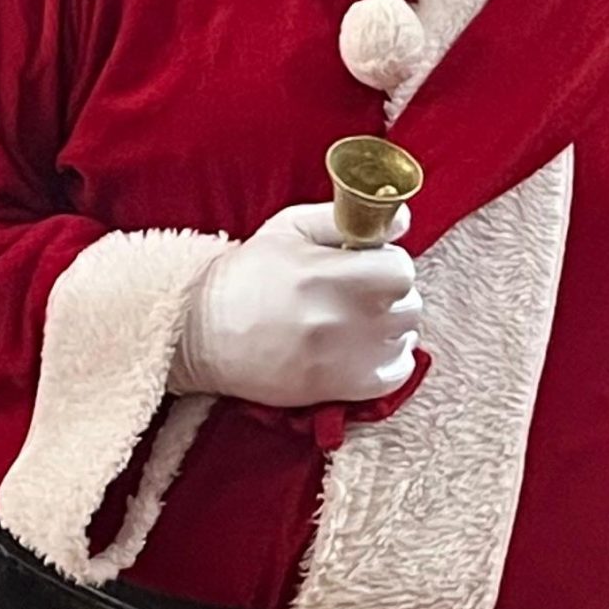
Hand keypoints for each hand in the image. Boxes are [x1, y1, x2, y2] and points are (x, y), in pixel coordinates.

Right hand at [169, 200, 421, 409]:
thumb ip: (344, 219)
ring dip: (391, 326)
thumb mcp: (288, 229)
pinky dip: (393, 361)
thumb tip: (401, 221)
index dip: (389, 263)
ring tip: (362, 320)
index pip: (401, 269)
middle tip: (364, 292)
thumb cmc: (246, 275)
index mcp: (326, 274)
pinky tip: (370, 347)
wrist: (201, 333)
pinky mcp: (337, 388)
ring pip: (404, 338)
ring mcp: (341, 358)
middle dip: (392, 294)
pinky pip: (396, 376)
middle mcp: (339, 319)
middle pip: (408, 305)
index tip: (370, 265)